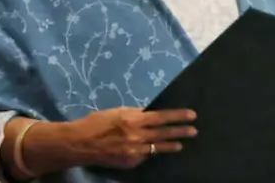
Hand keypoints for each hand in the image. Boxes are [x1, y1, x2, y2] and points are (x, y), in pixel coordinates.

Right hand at [73, 106, 197, 168]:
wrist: (80, 143)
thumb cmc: (97, 122)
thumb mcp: (118, 112)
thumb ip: (135, 114)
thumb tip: (148, 114)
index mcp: (134, 119)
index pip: (162, 116)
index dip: (178, 116)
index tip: (191, 115)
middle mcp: (137, 135)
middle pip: (164, 132)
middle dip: (180, 131)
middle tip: (194, 130)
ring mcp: (134, 151)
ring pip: (157, 147)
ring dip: (171, 145)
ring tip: (181, 144)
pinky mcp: (130, 162)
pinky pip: (144, 156)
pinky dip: (149, 152)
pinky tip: (153, 150)